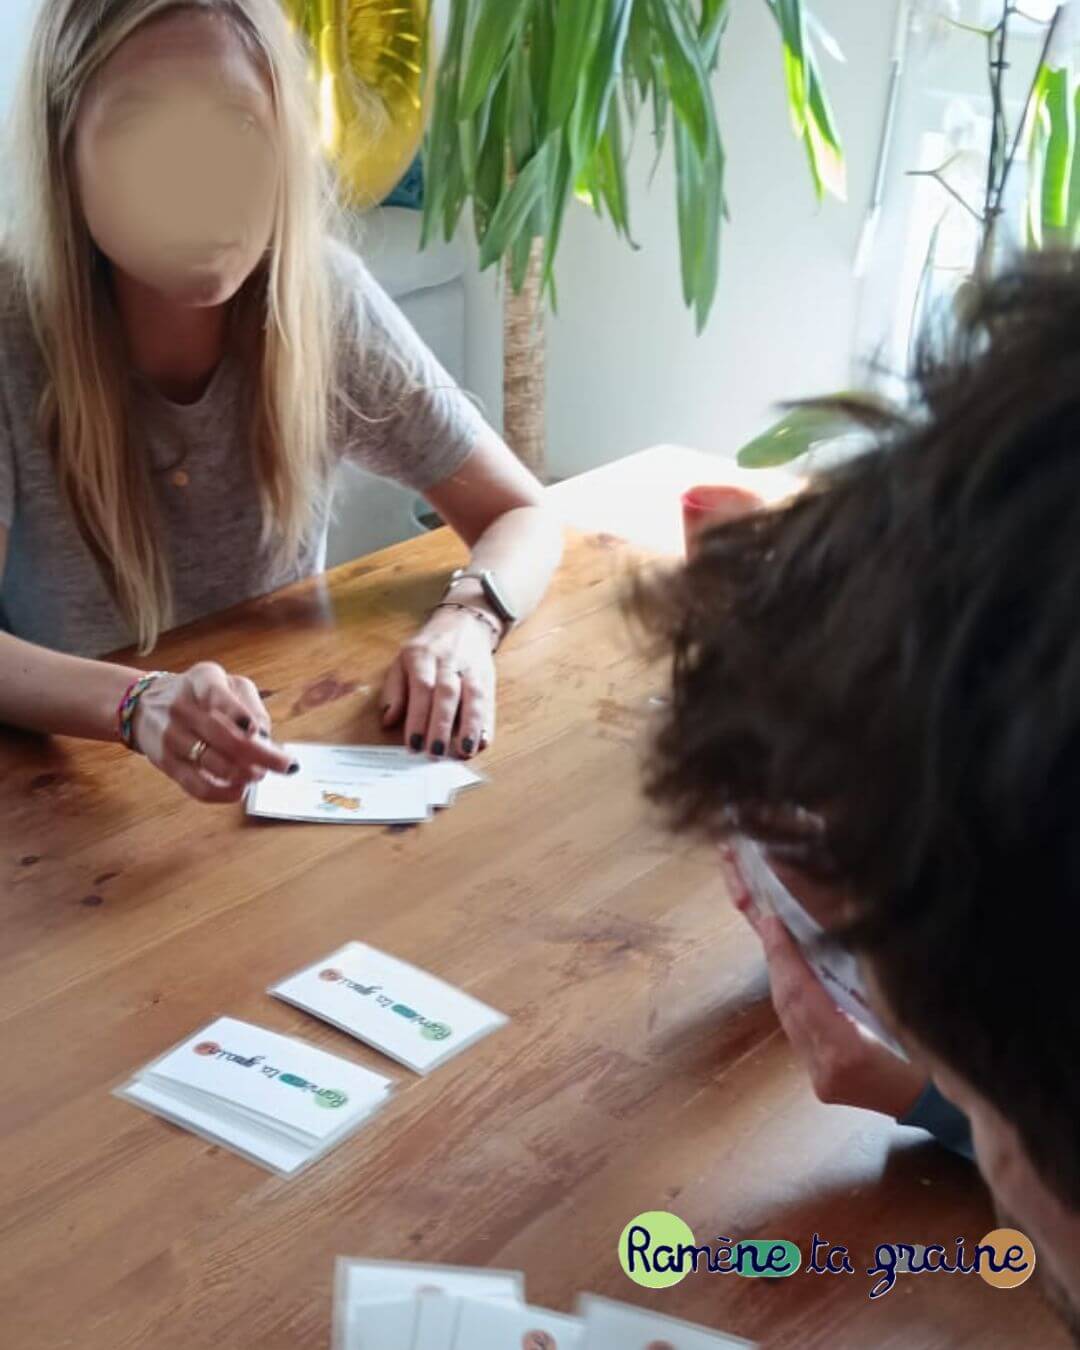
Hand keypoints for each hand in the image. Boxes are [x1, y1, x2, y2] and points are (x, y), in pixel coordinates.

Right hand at [131, 662, 296, 803]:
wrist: (145, 705)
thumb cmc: (198, 695)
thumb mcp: (224, 683)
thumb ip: (249, 704)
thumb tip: (265, 737)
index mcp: (201, 680)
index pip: (217, 694)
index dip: (238, 713)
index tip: (256, 730)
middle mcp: (182, 707)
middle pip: (222, 735)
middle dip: (259, 754)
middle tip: (284, 765)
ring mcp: (172, 737)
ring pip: (212, 763)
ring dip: (243, 774)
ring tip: (261, 774)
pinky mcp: (166, 763)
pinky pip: (196, 786)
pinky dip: (222, 793)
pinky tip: (239, 789)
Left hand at [380, 606, 496, 757]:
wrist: (464, 622)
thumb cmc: (428, 649)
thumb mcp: (402, 660)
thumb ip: (394, 690)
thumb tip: (388, 720)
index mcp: (423, 656)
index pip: (422, 688)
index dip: (418, 717)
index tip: (414, 745)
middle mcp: (449, 661)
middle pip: (447, 694)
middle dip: (442, 725)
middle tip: (436, 752)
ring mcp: (472, 669)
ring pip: (473, 697)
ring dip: (470, 726)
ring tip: (465, 751)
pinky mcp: (488, 678)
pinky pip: (489, 701)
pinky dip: (487, 723)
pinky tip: (483, 741)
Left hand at [721, 847, 929, 1119]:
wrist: (944, 1112)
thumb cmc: (942, 1062)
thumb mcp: (912, 1018)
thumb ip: (873, 987)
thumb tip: (845, 939)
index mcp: (848, 1055)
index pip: (803, 995)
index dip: (784, 955)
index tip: (771, 919)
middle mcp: (825, 1071)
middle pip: (789, 1004)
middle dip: (775, 957)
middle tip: (763, 915)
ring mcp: (820, 1079)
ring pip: (789, 1016)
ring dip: (780, 973)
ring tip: (771, 933)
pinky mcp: (821, 1079)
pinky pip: (799, 1028)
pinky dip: (793, 994)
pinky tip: (790, 968)